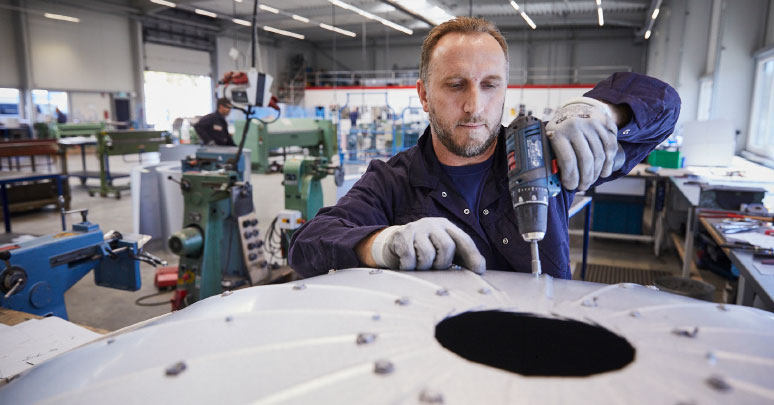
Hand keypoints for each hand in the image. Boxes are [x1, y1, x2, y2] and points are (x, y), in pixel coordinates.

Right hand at [369, 218, 485, 273]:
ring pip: (427, 254)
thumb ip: (461, 257)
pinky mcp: (401, 236)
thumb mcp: (443, 248)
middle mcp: (432, 224)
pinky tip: (408, 265)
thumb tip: (480, 269)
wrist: (394, 242)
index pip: (464, 240)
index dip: (473, 256)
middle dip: (442, 263)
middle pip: (446, 246)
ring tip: (421, 266)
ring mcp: (416, 228)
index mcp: (446, 226)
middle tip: (435, 267)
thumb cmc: (425, 248)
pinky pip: (410, 258)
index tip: (479, 271)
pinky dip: (410, 267)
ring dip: (424, 267)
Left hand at [546, 97, 618, 190]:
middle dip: (586, 178)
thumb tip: (557, 182)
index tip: (571, 186)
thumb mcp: (551, 139)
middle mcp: (576, 126)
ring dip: (597, 173)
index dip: (571, 178)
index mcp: (559, 132)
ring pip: (600, 155)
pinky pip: (610, 147)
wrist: (574, 108)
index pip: (569, 160)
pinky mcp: (605, 124)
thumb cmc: (561, 129)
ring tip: (591, 181)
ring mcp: (592, 124)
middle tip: (583, 187)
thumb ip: (554, 156)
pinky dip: (608, 163)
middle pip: (586, 160)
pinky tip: (604, 172)